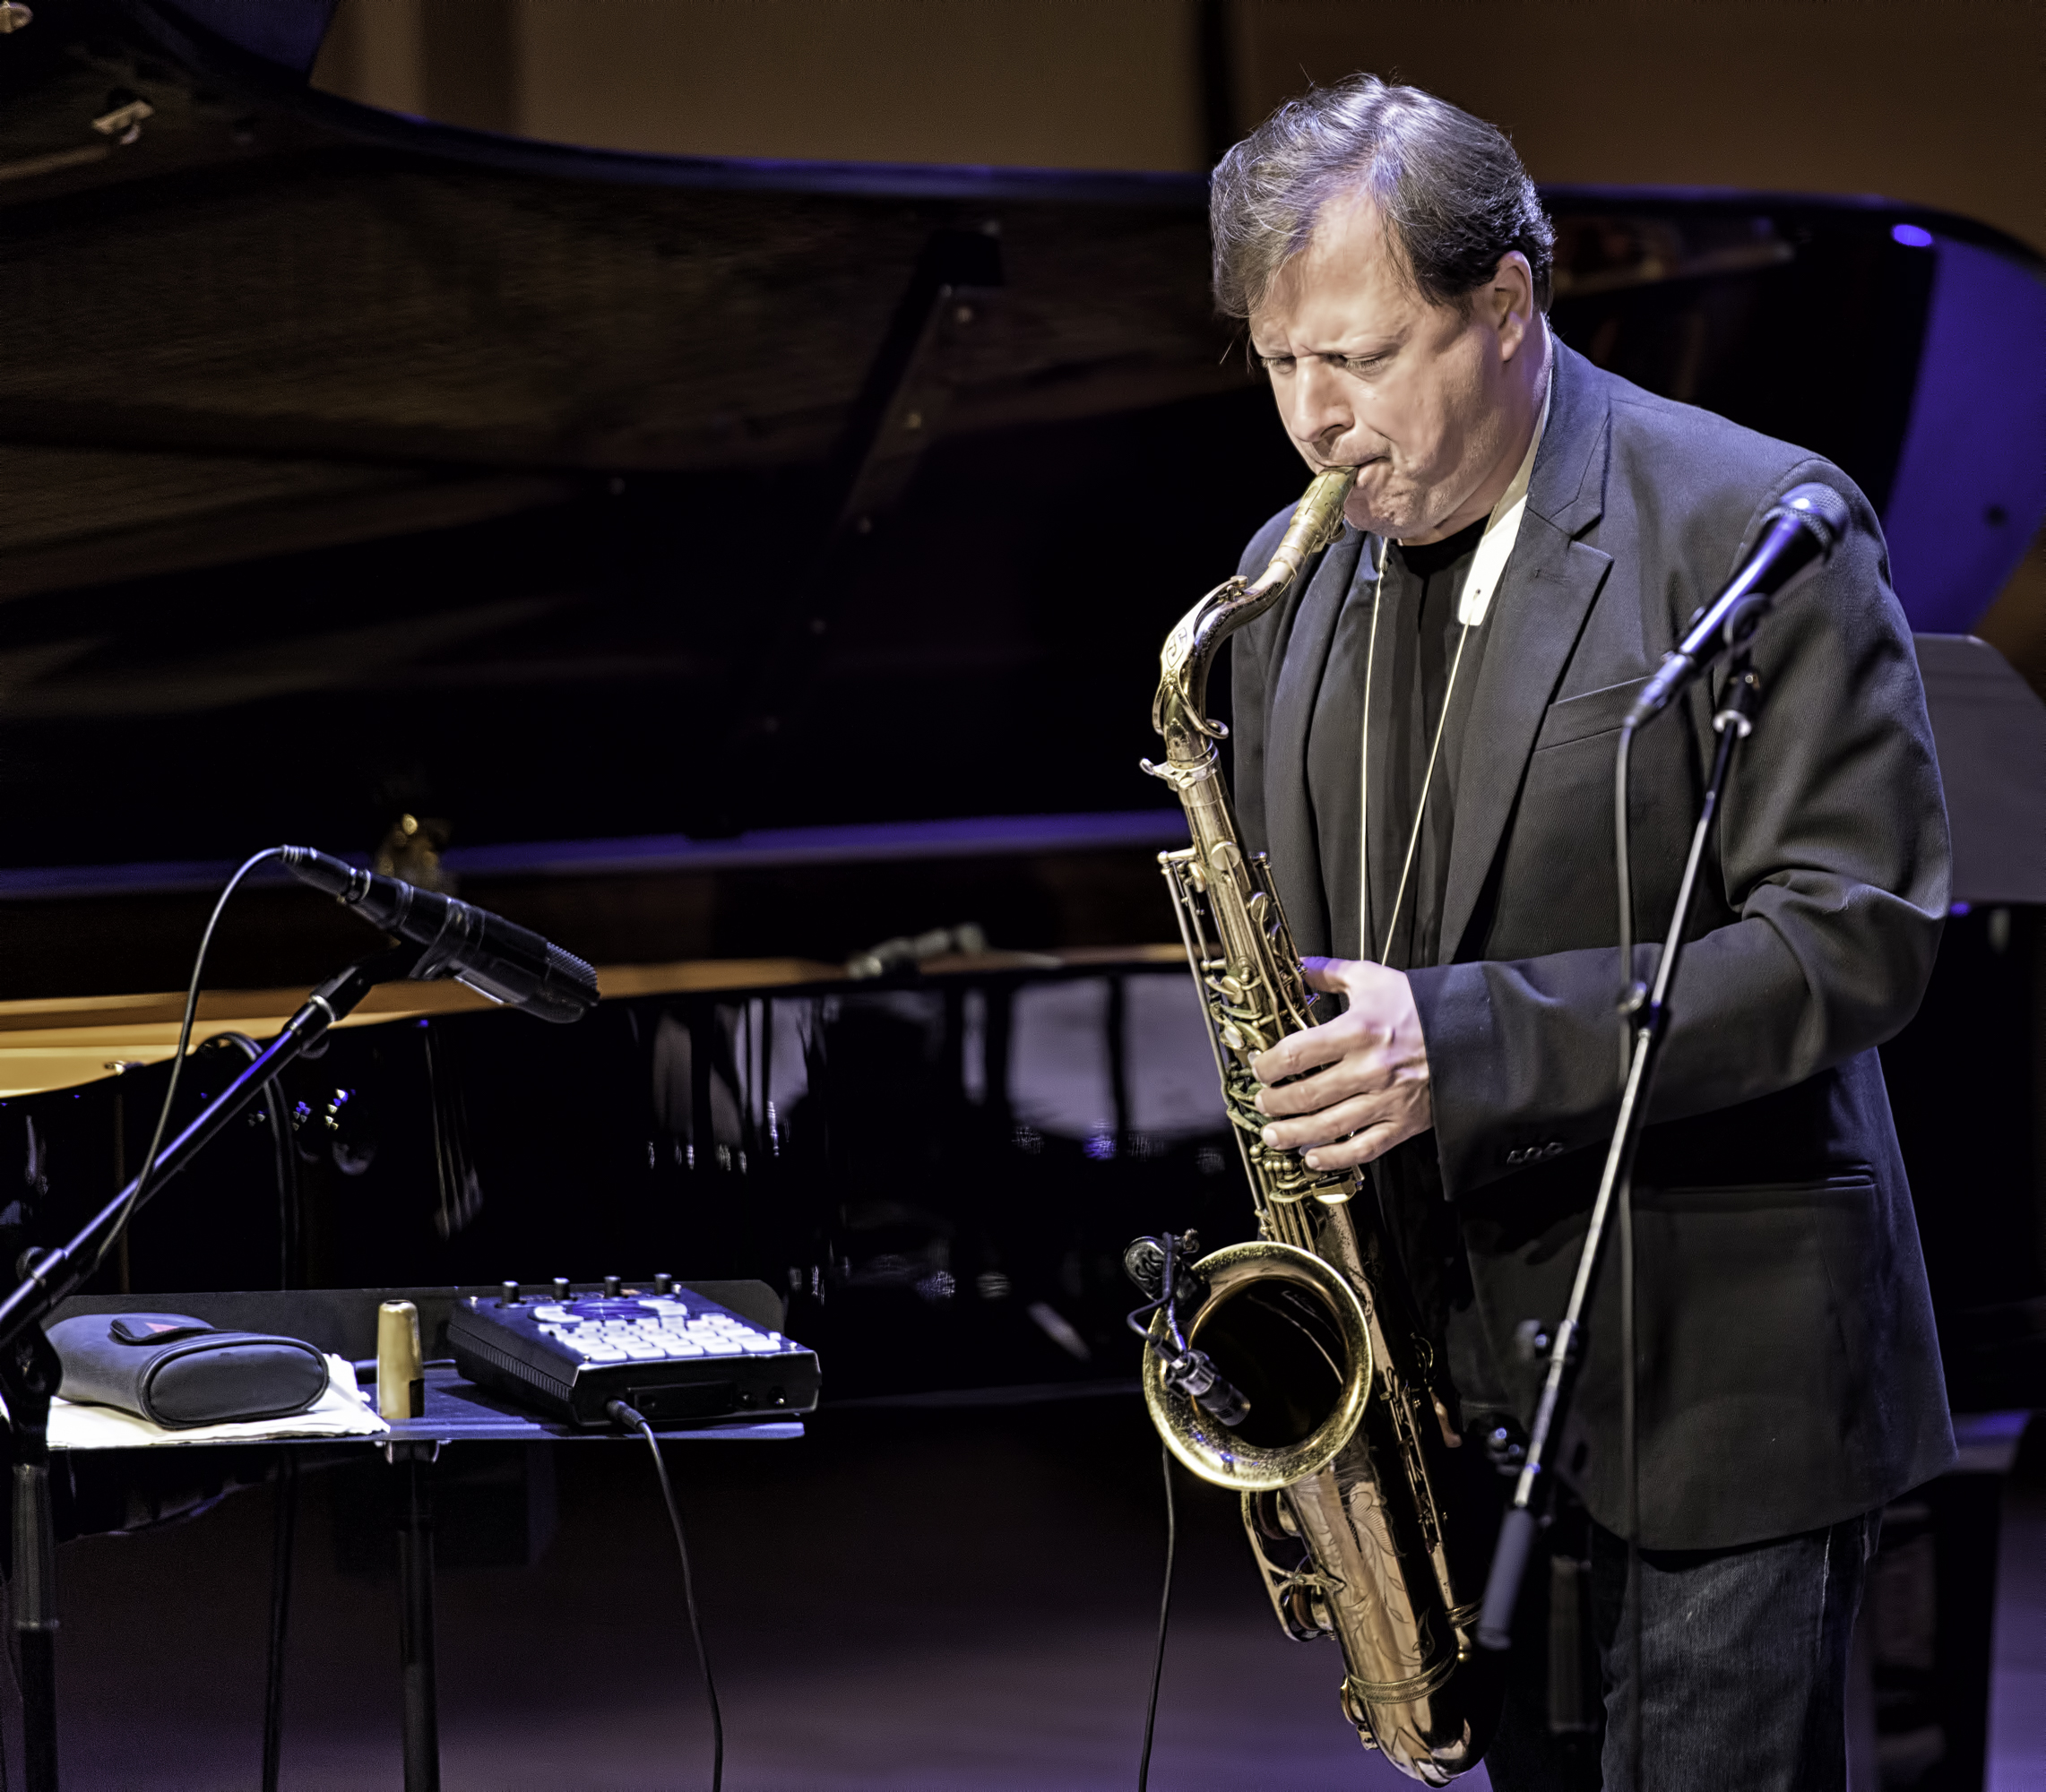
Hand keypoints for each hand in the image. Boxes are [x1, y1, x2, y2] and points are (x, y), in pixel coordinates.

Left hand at [1252, 957, 1432, 1170]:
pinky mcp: (1404, 1123)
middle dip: (1275, 1102)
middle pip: (1307, 1095)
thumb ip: (1330, 972)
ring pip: (1330, 1127)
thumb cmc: (1421, 1006)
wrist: (1473, 1032)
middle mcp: (1371, 1069)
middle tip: (1261, 1102)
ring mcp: (1388, 1099)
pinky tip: (1313, 1156)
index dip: (1270, 1064)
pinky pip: (1364, 1148)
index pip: (1299, 1052)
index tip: (1260, 1067)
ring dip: (1294, 1134)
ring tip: (1273, 1134)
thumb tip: (1296, 968)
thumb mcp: (1374, 978)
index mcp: (1360, 1030)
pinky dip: (1334, 1157)